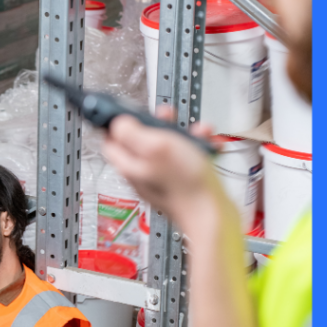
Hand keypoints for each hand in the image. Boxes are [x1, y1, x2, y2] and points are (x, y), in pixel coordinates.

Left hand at [100, 107, 226, 232]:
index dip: (118, 122)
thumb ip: (132, 132)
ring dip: (183, 134)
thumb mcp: (156, 147)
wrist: (215, 216)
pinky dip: (198, 147)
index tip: (128, 110)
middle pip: (141, 141)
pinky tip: (208, 145)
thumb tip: (117, 123)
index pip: (111, 140)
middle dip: (156, 124)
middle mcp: (143, 173)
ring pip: (168, 146)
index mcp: (130, 165)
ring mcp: (163, 178)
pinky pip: (187, 157)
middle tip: (166, 117)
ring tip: (197, 132)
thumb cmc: (185, 186)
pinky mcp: (182, 182)